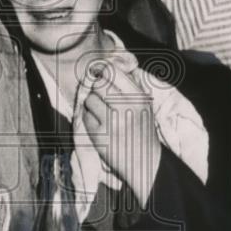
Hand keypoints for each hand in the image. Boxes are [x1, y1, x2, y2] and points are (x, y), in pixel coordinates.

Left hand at [73, 62, 161, 207]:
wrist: (146, 163)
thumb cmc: (142, 131)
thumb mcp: (144, 106)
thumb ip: (129, 88)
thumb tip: (106, 67)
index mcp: (139, 97)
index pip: (113, 72)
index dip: (102, 70)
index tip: (98, 72)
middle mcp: (126, 106)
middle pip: (99, 83)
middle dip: (97, 89)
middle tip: (101, 98)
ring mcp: (112, 121)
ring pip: (89, 99)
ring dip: (91, 105)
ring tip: (101, 114)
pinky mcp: (100, 134)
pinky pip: (85, 116)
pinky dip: (88, 119)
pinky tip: (99, 126)